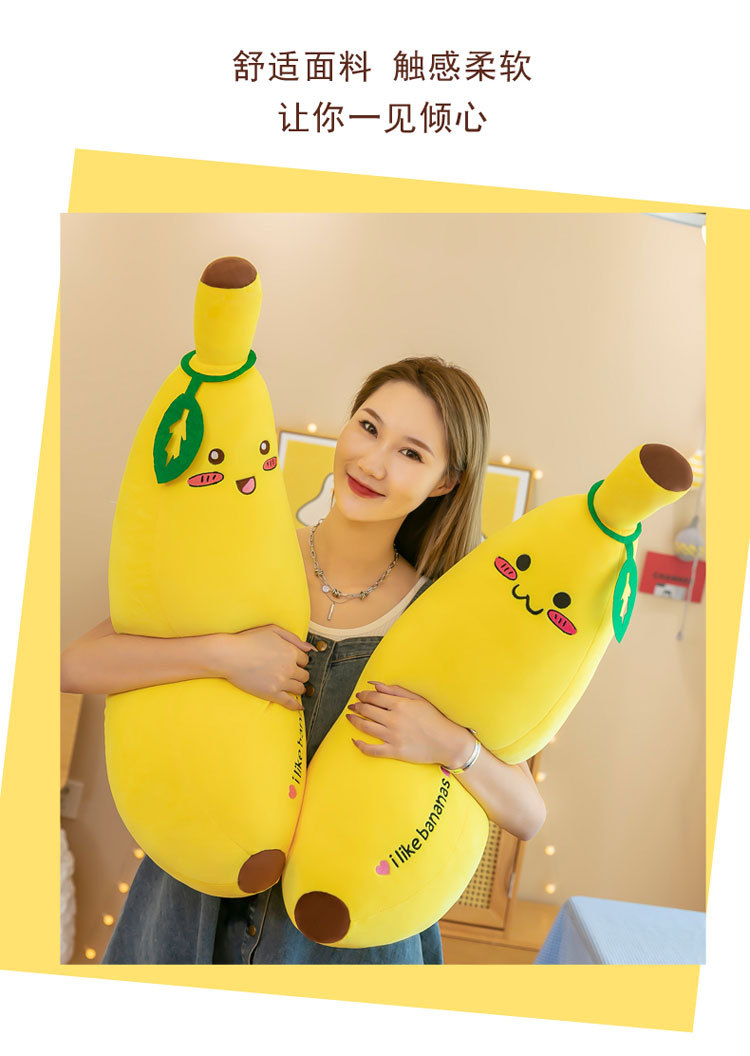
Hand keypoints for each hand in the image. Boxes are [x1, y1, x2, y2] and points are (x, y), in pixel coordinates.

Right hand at [214, 625, 312, 709]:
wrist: (230, 655)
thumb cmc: (249, 640)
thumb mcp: (273, 630)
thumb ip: (293, 638)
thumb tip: (310, 648)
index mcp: (290, 652)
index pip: (305, 660)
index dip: (300, 661)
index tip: (295, 663)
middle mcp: (289, 667)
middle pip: (304, 675)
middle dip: (300, 674)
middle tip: (294, 675)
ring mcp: (281, 682)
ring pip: (299, 688)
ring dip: (299, 687)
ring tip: (295, 687)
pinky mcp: (271, 693)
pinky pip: (289, 702)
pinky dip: (296, 705)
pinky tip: (299, 707)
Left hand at [346, 681, 475, 767]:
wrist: (448, 742)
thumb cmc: (435, 718)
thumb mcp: (418, 699)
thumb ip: (395, 691)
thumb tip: (375, 685)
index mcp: (400, 705)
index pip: (374, 698)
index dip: (363, 696)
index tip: (359, 695)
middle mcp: (394, 720)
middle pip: (367, 711)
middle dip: (356, 707)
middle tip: (352, 706)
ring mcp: (393, 737)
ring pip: (366, 728)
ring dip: (354, 721)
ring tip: (349, 718)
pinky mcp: (394, 752)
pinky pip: (372, 750)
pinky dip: (360, 745)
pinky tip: (355, 741)